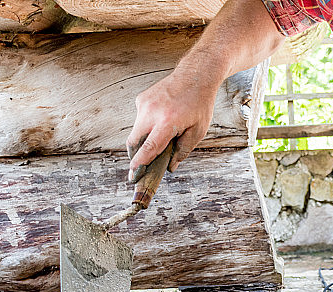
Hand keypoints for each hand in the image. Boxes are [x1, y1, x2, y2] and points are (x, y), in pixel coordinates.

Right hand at [126, 66, 218, 180]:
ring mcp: (144, 104)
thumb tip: (170, 167)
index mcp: (167, 122)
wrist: (195, 75)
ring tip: (164, 133)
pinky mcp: (141, 99)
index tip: (133, 175)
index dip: (140, 163)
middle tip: (142, 167)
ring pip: (136, 131)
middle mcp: (151, 112)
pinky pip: (140, 119)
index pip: (149, 147)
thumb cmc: (200, 104)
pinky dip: (147, 126)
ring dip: (145, 139)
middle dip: (136, 156)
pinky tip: (163, 118)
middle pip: (134, 142)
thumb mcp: (198, 131)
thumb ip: (183, 150)